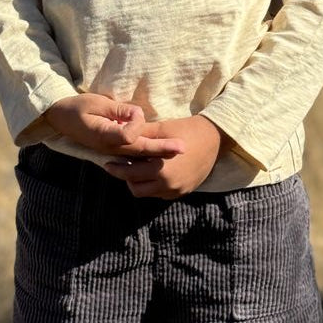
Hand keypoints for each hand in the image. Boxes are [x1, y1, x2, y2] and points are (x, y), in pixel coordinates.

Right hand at [43, 94, 183, 159]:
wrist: (61, 118)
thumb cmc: (79, 107)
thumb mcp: (98, 103)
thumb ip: (119, 111)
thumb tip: (138, 115)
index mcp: (105, 136)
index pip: (129, 136)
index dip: (137, 124)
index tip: (135, 112)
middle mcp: (110, 147)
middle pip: (140, 149)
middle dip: (162, 149)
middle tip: (183, 148)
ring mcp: (112, 151)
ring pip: (139, 154)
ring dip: (159, 152)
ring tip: (179, 150)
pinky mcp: (114, 150)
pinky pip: (133, 153)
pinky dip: (149, 153)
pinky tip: (163, 152)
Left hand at [104, 115, 222, 198]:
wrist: (215, 137)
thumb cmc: (187, 130)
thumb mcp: (161, 129)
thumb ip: (140, 134)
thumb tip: (118, 133)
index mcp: (161, 170)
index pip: (130, 175)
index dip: (116, 169)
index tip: (107, 163)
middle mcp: (168, 185)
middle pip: (136, 188)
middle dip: (126, 177)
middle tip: (120, 166)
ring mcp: (177, 190)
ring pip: (149, 193)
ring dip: (140, 182)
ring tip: (137, 167)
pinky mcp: (185, 191)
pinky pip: (162, 193)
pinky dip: (155, 185)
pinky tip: (154, 171)